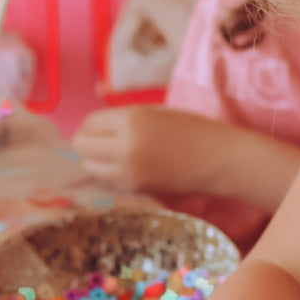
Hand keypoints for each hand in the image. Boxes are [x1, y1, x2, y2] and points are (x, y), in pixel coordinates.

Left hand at [72, 106, 220, 193]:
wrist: (217, 159)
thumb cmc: (192, 128)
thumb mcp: (156, 112)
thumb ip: (125, 118)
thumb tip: (96, 127)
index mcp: (131, 121)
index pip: (90, 123)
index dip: (94, 124)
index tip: (104, 126)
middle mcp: (124, 147)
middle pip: (82, 146)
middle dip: (89, 141)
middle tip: (104, 140)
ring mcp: (128, 171)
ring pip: (90, 166)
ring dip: (97, 159)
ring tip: (116, 154)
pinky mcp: (135, 188)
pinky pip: (108, 179)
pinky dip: (111, 172)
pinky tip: (129, 166)